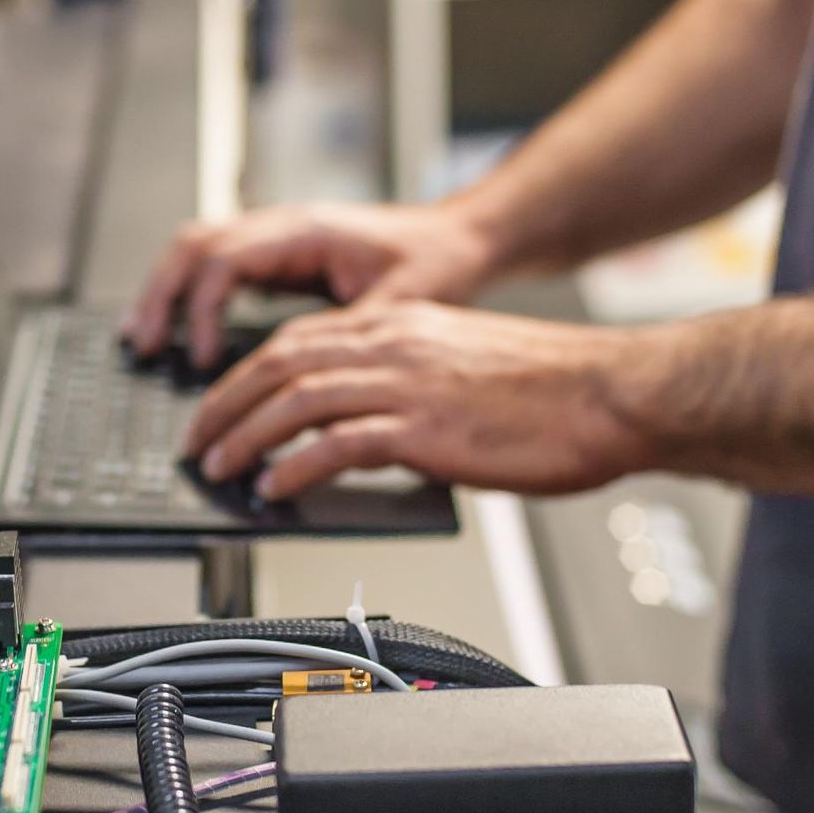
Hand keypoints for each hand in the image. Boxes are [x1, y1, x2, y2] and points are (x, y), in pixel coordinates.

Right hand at [123, 202, 503, 368]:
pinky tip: (181, 332)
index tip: (200, 359)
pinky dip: (191, 295)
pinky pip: (219, 265)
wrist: (462, 238)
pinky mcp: (282, 257)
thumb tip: (298, 382)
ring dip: (166, 292)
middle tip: (142, 346)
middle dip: (161, 295)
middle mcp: (283, 227)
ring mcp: (278, 238)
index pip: (225, 260)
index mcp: (306, 231)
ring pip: (198, 250)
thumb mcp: (399, 307)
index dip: (202, 311)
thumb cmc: (440, 263)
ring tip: (143, 338)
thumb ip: (346, 338)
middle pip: (194, 246)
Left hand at [182, 301, 656, 499]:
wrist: (616, 393)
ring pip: (296, 400)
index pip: (297, 340)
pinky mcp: (427, 427)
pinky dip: (296, 466)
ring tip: (220, 468)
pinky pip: (339, 443)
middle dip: (225, 404)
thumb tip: (365, 431)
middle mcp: (396, 343)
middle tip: (197, 441)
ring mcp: (409, 383)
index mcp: (403, 325)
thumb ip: (409, 385)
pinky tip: (277, 487)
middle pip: (279, 363)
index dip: (245, 374)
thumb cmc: (557, 390)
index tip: (219, 405)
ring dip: (246, 437)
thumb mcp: (464, 369)